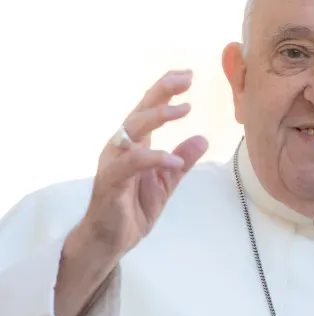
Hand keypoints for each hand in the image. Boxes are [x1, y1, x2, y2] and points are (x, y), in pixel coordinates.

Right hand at [71, 69, 208, 258]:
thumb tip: (202, 138)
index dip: (165, 90)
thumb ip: (182, 161)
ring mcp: (114, 163)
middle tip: (187, 79)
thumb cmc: (133, 208)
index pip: (148, 109)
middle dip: (162, 92)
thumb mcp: (166, 183)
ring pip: (132, 130)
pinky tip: (174, 159)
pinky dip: (153, 158)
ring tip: (184, 109)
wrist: (110, 240)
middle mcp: (121, 147)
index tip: (187, 75)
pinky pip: (131, 164)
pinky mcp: (111, 182)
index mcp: (134, 144)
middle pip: (140, 111)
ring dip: (158, 117)